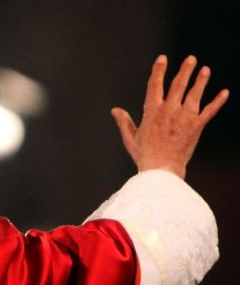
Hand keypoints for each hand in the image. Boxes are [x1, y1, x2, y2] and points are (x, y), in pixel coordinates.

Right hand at [111, 55, 228, 178]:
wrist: (162, 170)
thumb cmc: (144, 156)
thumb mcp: (130, 138)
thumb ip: (124, 122)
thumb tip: (115, 110)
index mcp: (152, 111)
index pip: (155, 85)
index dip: (159, 70)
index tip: (162, 59)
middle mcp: (170, 110)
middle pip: (179, 85)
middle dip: (185, 70)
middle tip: (191, 59)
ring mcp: (185, 117)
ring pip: (195, 94)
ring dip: (201, 81)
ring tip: (205, 70)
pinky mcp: (197, 126)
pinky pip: (210, 111)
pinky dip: (218, 102)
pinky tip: (225, 93)